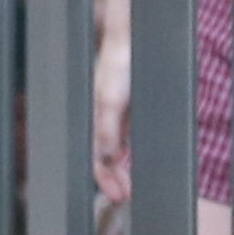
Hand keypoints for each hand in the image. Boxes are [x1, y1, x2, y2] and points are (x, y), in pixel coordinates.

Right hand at [92, 22, 133, 204]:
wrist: (132, 40)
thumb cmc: (117, 64)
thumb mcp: (110, 102)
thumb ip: (108, 132)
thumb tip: (106, 160)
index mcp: (95, 120)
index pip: (96, 159)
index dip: (105, 179)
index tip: (118, 194)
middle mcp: (105, 119)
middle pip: (108, 158)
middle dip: (116, 177)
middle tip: (128, 192)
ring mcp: (119, 114)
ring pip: (120, 149)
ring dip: (125, 167)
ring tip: (133, 181)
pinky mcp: (132, 107)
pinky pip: (131, 136)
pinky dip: (133, 150)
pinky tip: (138, 156)